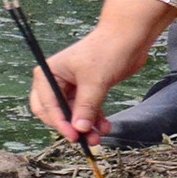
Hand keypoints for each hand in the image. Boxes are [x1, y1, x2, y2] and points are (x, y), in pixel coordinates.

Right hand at [28, 26, 152, 145]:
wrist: (130, 38)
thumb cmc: (107, 50)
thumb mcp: (94, 81)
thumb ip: (86, 107)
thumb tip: (79, 129)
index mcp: (49, 73)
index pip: (46, 105)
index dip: (59, 122)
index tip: (74, 136)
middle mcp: (56, 80)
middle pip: (55, 113)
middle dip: (70, 127)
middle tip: (85, 139)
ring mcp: (72, 87)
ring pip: (72, 115)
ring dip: (84, 127)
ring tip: (99, 137)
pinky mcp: (87, 91)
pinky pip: (86, 112)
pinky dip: (94, 120)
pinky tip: (105, 126)